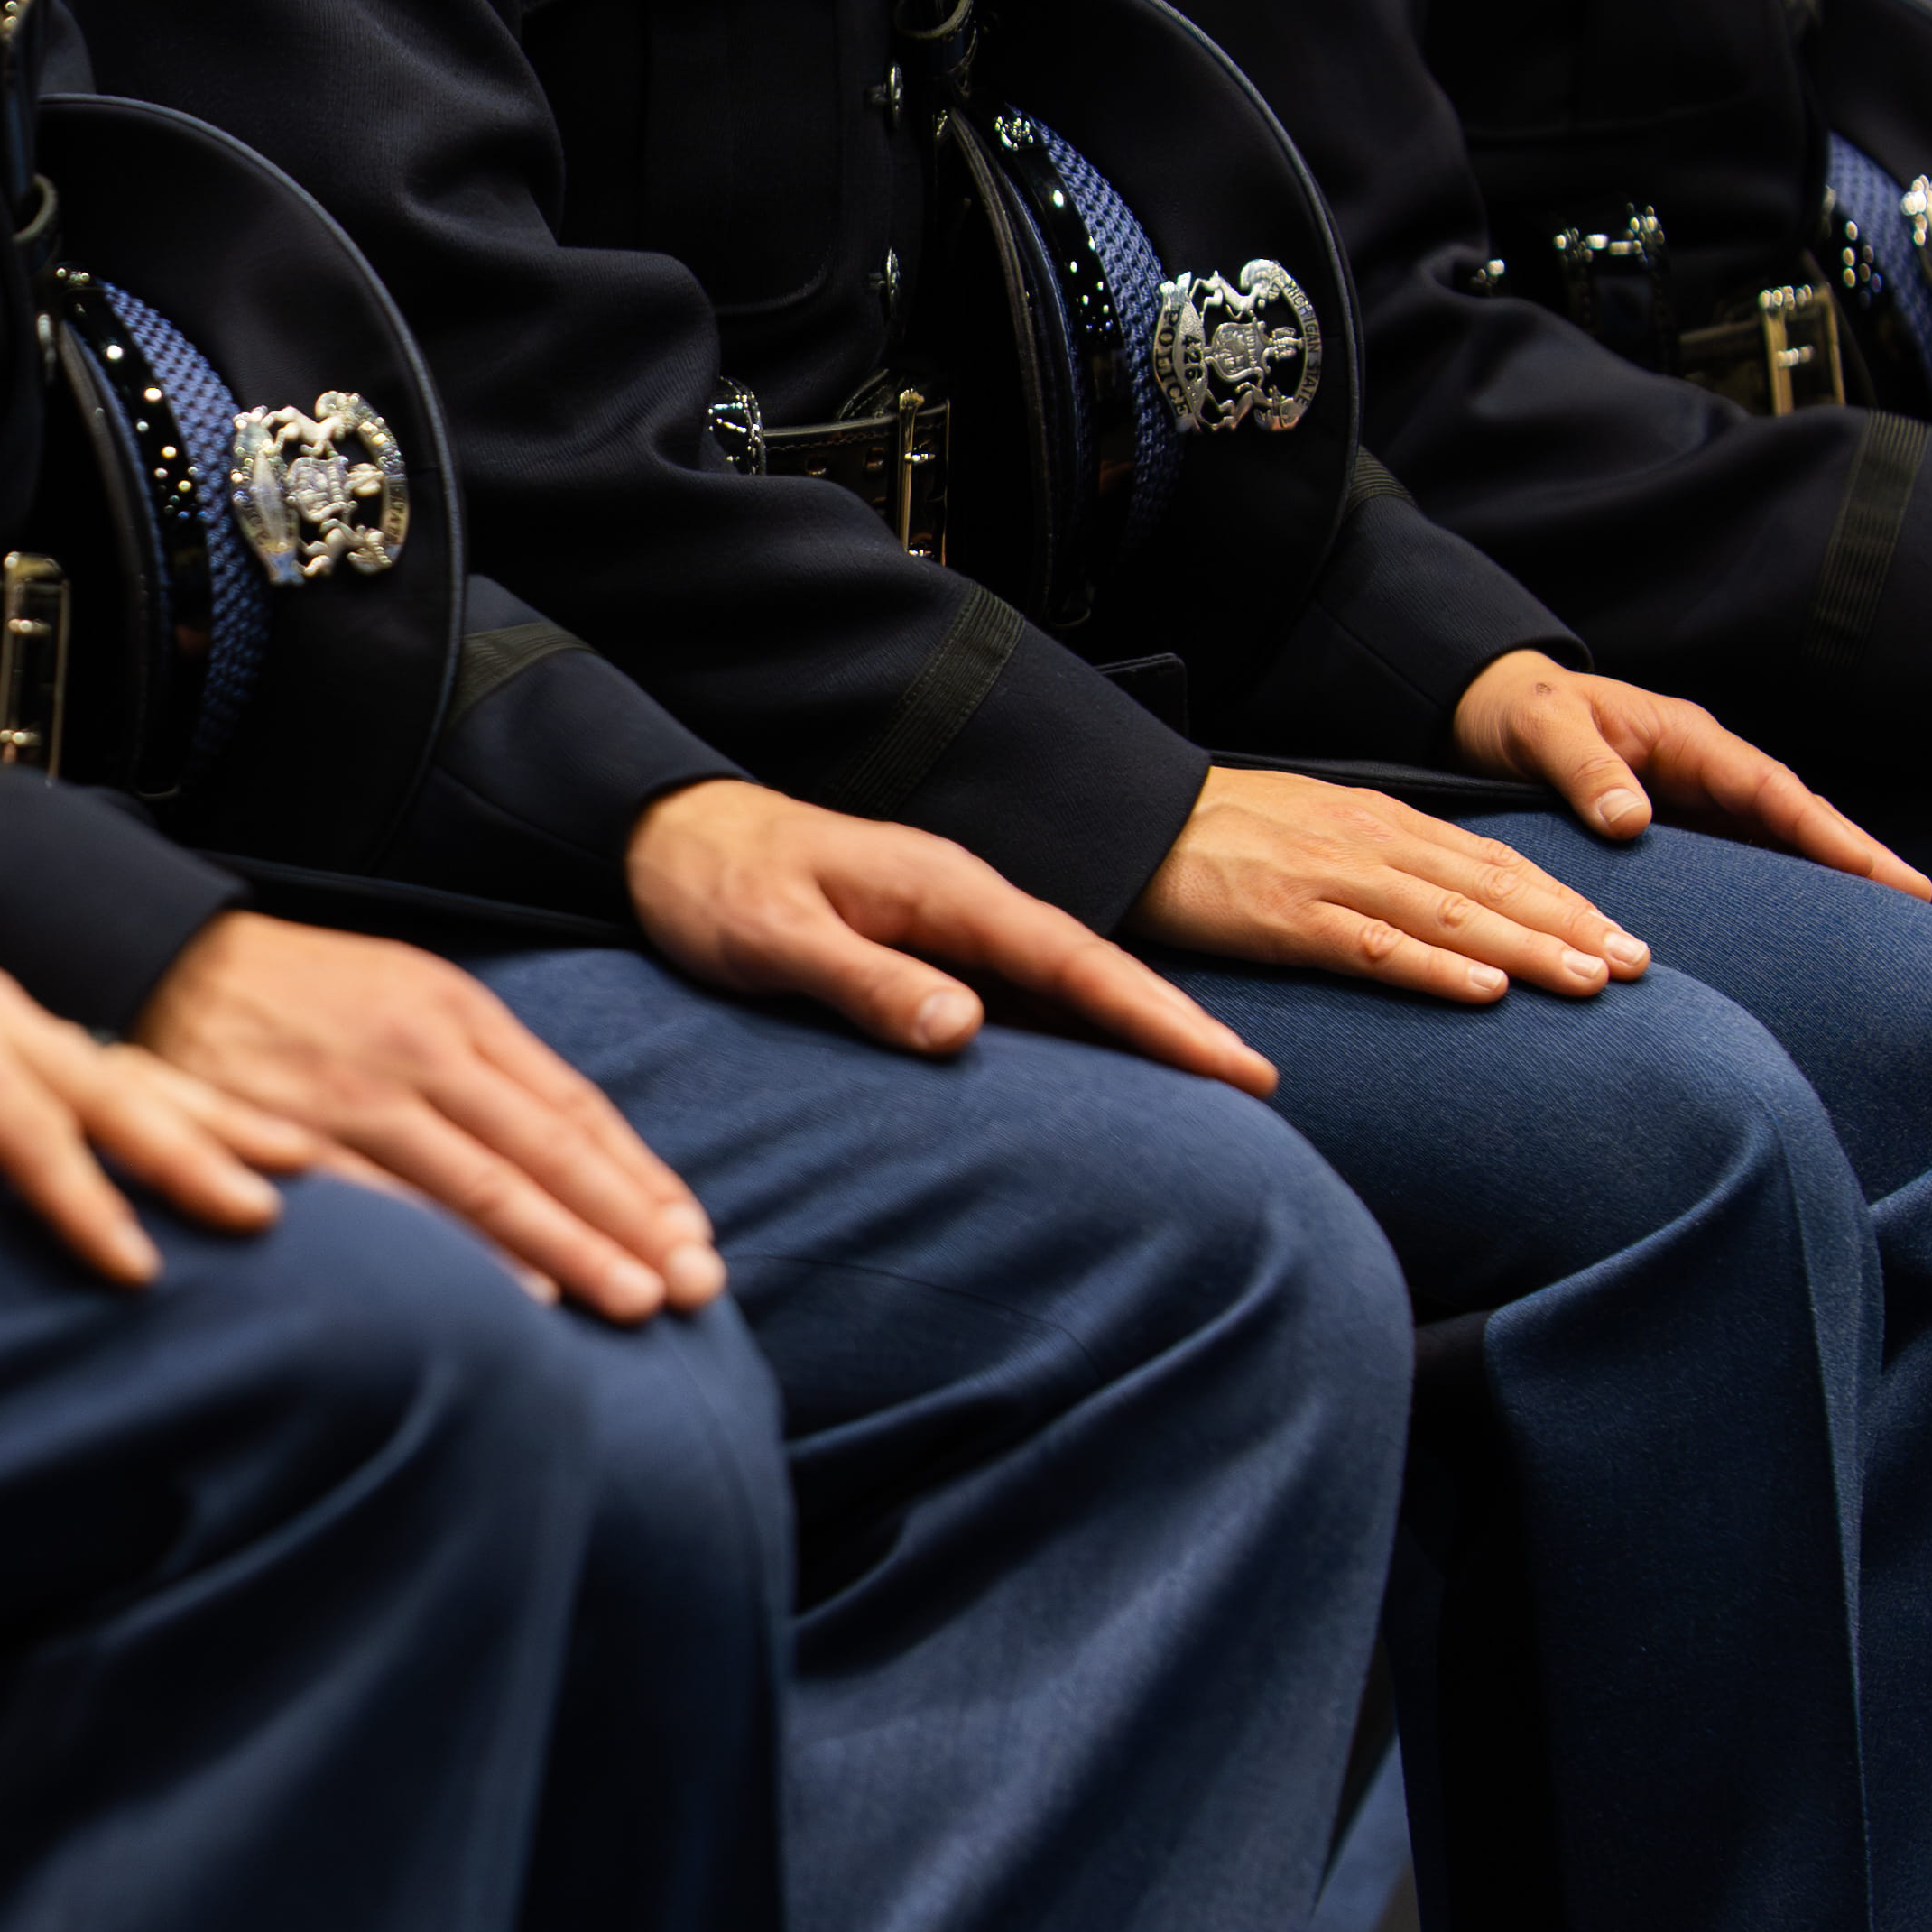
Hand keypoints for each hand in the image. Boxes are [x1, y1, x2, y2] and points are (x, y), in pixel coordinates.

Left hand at [0, 930, 303, 1286]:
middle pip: (109, 1086)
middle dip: (191, 1153)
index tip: (136, 1267)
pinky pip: (122, 1062)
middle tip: (263, 1216)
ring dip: (216, 1120)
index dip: (81, 1198)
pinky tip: (245, 1133)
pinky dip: (192, 1100)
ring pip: (133, 1067)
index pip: (23, 1125)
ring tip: (299, 1169)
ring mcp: (10, 1011)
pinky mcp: (14, 1028)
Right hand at [133, 910, 716, 1319]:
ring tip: (633, 1302)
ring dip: (568, 1248)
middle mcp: (421, 1050)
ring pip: (485, 1182)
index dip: (637, 1177)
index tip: (691, 1236)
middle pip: (546, 1150)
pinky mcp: (297, 1137)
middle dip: (628, 1223)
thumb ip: (483, 1067)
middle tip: (694, 1287)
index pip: (570, 1107)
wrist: (167, 963)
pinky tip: (512, 1294)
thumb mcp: (406, 997)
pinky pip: (394, 1206)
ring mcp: (358, 1095)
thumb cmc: (300, 996)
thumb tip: (568, 1149)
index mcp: (457, 1012)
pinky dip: (458, 1252)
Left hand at [625, 777, 1274, 1092]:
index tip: (1226, 1061)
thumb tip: (966, 1027)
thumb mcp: (775, 936)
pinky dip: (1076, 1034)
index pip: (1069, 957)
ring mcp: (952, 927)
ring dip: (1137, 1033)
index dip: (1153, 1012)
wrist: (671, 838)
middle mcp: (964, 903)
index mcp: (942, 889)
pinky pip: (1022, 998)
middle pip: (1091, 970)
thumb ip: (865, 980)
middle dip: (1176, 1025)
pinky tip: (1109, 1080)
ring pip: (1065, 985)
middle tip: (1260, 1087)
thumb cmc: (715, 886)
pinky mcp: (931, 952)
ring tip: (1217, 1093)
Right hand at [1135, 769, 1646, 1004]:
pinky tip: (1486, 989)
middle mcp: (1372, 844)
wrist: (1135, 820)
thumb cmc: (1223, 837)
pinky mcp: (1286, 917)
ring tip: (1592, 980)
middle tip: (1641, 965)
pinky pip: (1374, 946)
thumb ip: (1383, 863)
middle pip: (1491, 888)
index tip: (1623, 934)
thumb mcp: (1318, 832)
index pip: (1494, 863)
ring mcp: (1331, 878)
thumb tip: (1451, 910)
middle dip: (1573, 925)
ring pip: (1451, 916)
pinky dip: (1436, 968)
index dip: (1564, 898)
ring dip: (1529, 948)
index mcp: (1383, 823)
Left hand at [1447, 653, 1930, 896]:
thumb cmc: (1516, 713)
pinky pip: (1731, 866)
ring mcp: (1691, 804)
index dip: (1830, 833)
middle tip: (1919, 907)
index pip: (1772, 790)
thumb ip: (1584, 769)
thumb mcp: (1543, 728)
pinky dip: (1768, 895)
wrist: (1483, 713)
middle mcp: (1702, 772)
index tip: (1885, 873)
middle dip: (1854, 859)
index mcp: (1687, 739)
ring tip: (1878, 934)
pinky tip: (1792, 938)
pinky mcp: (1671, 834)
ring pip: (1771, 847)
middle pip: (1792, 821)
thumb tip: (1632, 821)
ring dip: (1821, 883)